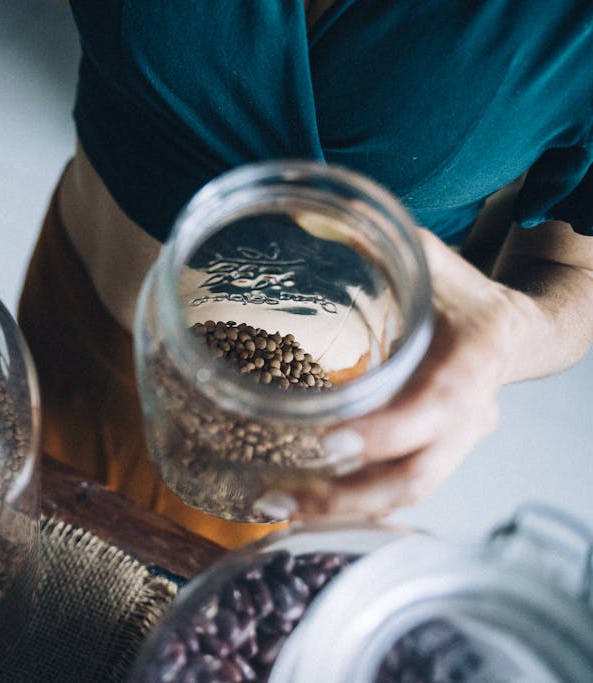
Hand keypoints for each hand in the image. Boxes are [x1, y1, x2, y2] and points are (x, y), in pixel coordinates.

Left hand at [286, 227, 561, 520]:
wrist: (512, 333)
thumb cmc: (461, 294)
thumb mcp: (427, 257)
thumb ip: (370, 238)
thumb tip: (296, 213)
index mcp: (474, 362)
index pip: (436, 409)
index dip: (385, 432)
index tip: (329, 441)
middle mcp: (470, 415)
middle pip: (415, 476)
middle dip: (347, 496)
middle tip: (280, 497)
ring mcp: (455, 446)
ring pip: (403, 497)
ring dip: (339, 512)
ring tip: (274, 510)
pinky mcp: (435, 459)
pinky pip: (397, 498)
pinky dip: (351, 510)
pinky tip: (301, 512)